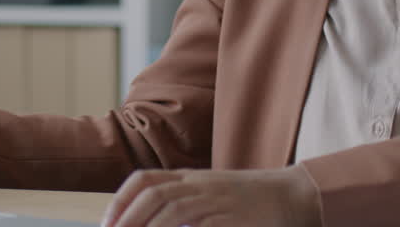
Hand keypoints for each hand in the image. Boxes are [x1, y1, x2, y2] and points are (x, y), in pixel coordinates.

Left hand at [101, 165, 321, 226]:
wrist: (293, 196)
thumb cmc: (251, 200)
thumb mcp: (212, 195)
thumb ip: (185, 206)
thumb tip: (152, 222)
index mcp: (191, 178)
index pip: (144, 180)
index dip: (121, 199)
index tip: (107, 223)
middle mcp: (199, 185)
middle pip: (153, 194)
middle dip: (127, 217)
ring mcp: (216, 200)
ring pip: (171, 209)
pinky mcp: (231, 218)